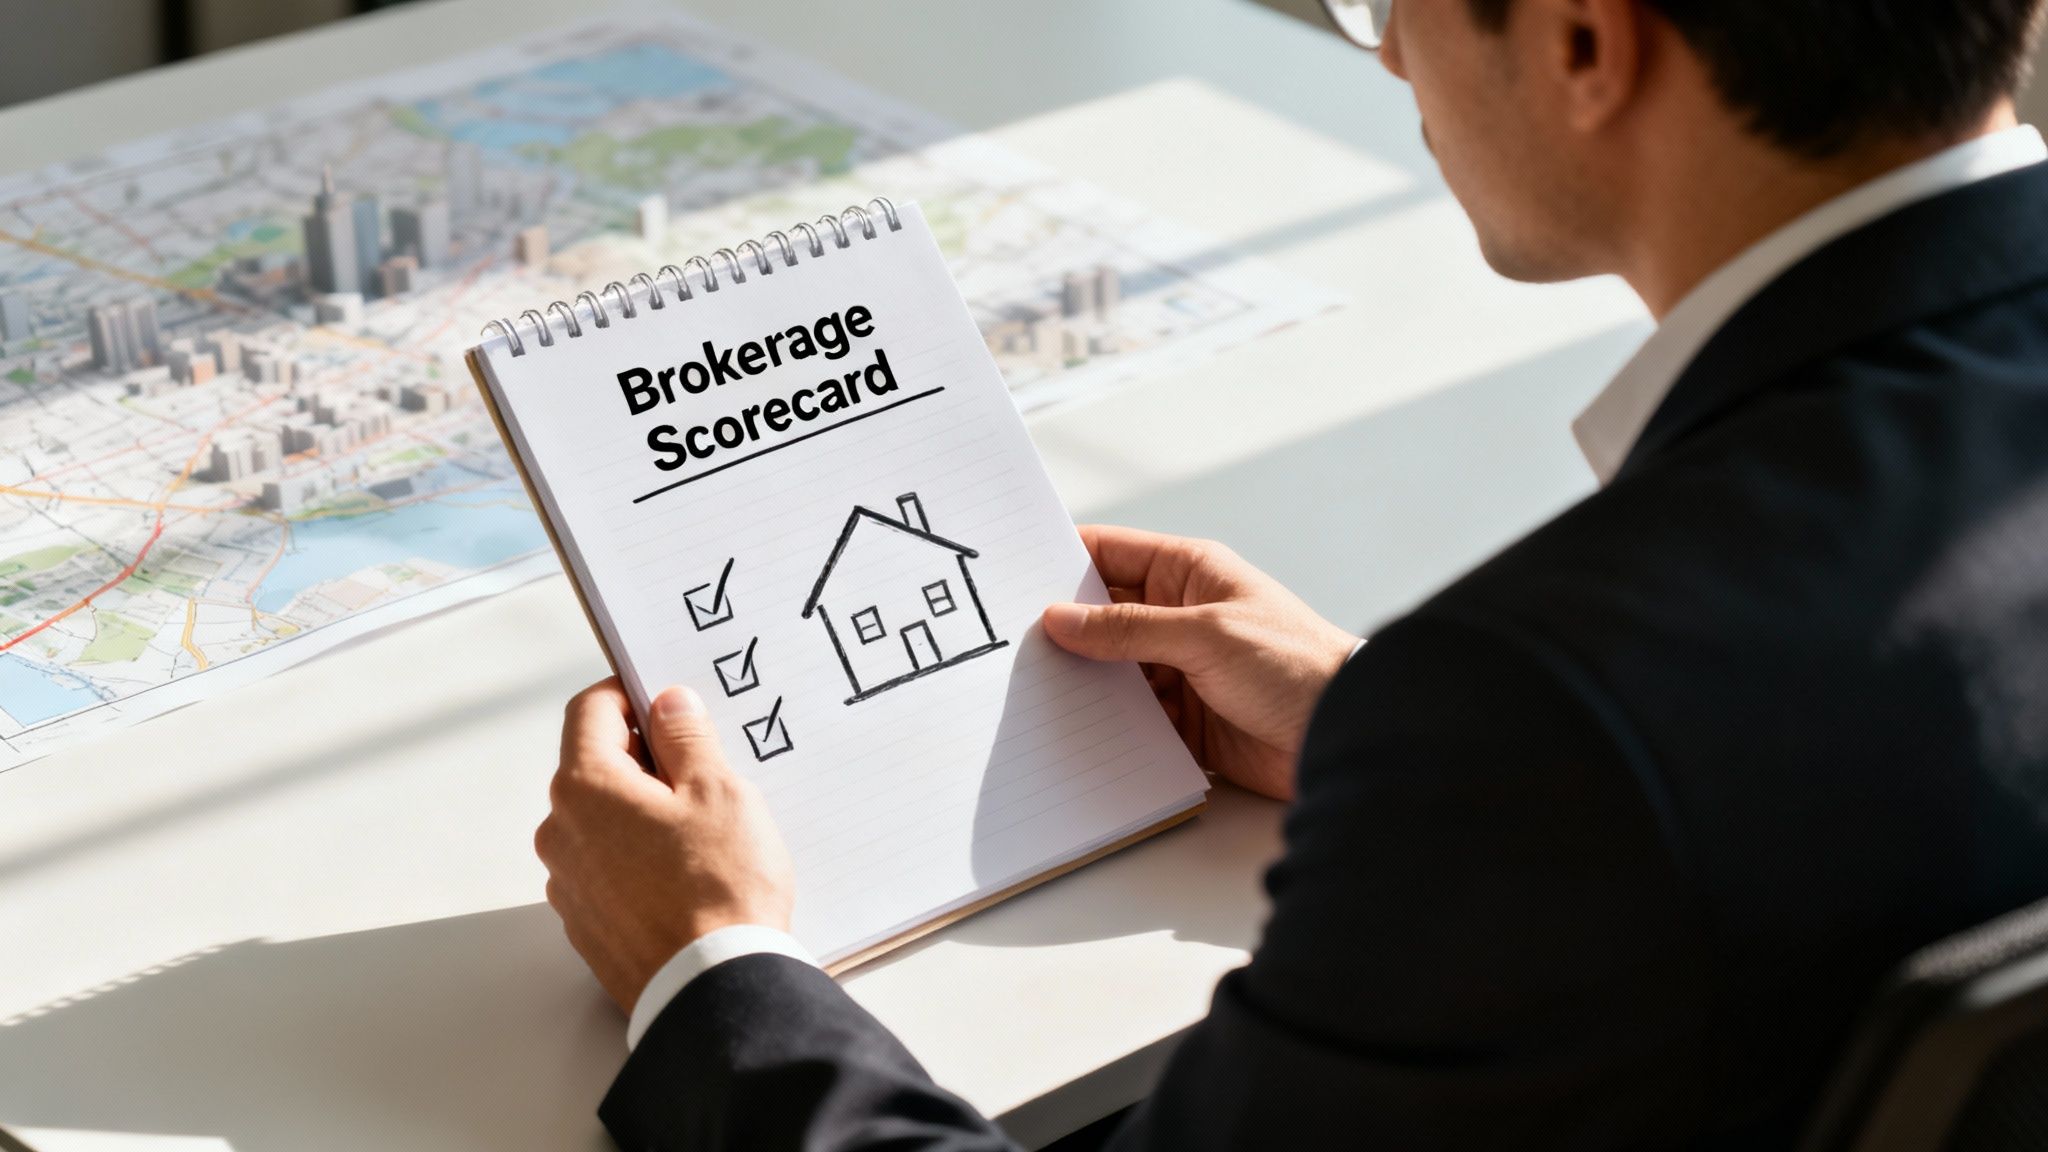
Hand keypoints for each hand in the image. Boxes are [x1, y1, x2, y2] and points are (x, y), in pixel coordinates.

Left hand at [536, 679, 794, 1013]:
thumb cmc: (719, 891)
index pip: (591, 710)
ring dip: (643, 812)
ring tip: (704, 834)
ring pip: (603, 820)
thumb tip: (668, 705)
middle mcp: (561, 832)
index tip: (666, 700)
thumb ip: (686, 738)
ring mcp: (569, 882)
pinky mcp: (586, 922)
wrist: (714, 988)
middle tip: (704, 772)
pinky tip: (688, 874)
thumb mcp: (718, 792)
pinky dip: (640, 857)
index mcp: (585, 788)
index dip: (631, 694)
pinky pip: (609, 867)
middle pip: (596, 767)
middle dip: (646, 759)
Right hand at [1042, 526, 1356, 801]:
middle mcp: (1180, 618)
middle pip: (1102, 618)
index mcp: (1190, 574)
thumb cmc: (1297, 664)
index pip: (1110, 555)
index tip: (1012, 574)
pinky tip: (1074, 732)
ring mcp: (1181, 670)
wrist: (1346, 735)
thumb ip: (1128, 630)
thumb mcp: (1205, 635)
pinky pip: (1132, 719)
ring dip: (1082, 684)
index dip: (1062, 562)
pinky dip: (1107, 726)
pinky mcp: (1186, 721)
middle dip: (1061, 631)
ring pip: (1111, 672)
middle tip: (1008, 645)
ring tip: (1030, 693)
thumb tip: (1061, 619)